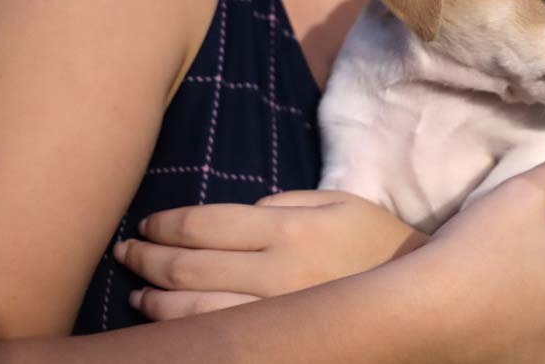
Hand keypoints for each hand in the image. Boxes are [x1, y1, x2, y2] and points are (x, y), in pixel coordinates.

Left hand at [114, 191, 426, 319]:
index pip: (207, 224)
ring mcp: (278, 314)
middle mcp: (277, 273)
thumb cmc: (377, 243)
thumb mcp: (341, 203)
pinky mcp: (284, 341)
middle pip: (191, 265)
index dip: (167, 224)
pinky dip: (181, 329)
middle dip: (148, 257)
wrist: (418, 299)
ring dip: (155, 299)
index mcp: (291, 230)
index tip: (147, 224)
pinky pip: (219, 337)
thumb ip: (288, 201)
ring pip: (194, 310)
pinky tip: (165, 321)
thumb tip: (242, 214)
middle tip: (126, 253)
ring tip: (136, 291)